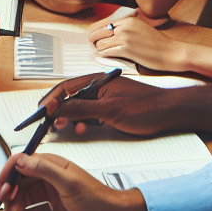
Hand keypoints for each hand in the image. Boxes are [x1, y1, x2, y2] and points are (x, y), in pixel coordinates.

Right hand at [0, 152, 149, 210]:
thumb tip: (20, 161)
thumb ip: (43, 169)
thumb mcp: (69, 183)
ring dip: (16, 204)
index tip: (1, 185)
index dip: (9, 171)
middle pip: (21, 180)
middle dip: (10, 190)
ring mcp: (52, 194)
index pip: (23, 161)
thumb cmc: (97, 199)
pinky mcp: (55, 210)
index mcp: (52, 165)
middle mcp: (50, 177)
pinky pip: (34, 209)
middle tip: (4, 202)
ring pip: (25, 195)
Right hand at [38, 73, 176, 136]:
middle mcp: (97, 87)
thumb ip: (80, 108)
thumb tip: (56, 108)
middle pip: (69, 97)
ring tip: (67, 128)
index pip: (64, 88)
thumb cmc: (145, 108)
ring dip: (70, 118)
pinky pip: (89, 113)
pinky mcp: (110, 107)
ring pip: (78, 106)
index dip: (49, 100)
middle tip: (51, 124)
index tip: (40, 112)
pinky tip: (84, 129)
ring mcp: (104, 97)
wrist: (171, 113)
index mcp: (95, 81)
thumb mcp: (109, 111)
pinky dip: (82, 121)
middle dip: (57, 111)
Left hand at [87, 12, 187, 72]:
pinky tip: (105, 58)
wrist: (173, 53)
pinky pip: (106, 52)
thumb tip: (110, 32)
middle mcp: (125, 26)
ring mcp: (125, 37)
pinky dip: (103, 56)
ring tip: (104, 53)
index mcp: (128, 20)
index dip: (97, 32)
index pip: (103, 24)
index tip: (96, 38)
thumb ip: (127, 28)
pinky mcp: (127, 49)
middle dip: (95, 41)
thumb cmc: (158, 43)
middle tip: (97, 47)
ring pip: (100, 43)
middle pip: (98, 32)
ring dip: (100, 50)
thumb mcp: (141, 28)